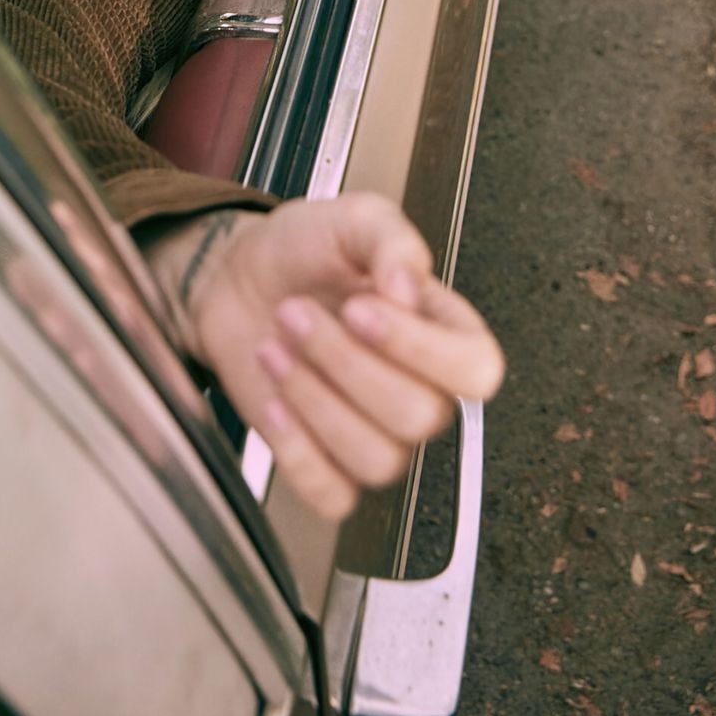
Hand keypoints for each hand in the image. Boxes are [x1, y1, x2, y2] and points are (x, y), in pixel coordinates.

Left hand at [142, 194, 504, 521]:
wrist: (238, 276)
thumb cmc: (305, 248)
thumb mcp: (352, 219)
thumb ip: (391, 241)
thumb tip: (409, 285)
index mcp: (443, 330)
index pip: (477, 370)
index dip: (420, 348)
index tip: (360, 305)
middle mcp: (420, 388)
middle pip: (418, 416)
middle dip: (342, 361)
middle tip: (295, 312)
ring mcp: (376, 432)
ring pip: (377, 459)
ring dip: (312, 399)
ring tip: (274, 345)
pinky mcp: (328, 463)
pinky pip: (334, 496)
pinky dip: (296, 453)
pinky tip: (273, 402)